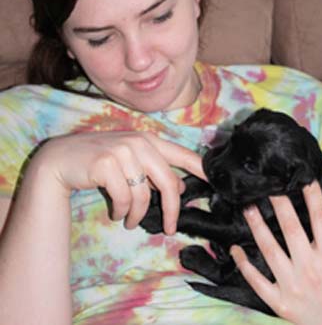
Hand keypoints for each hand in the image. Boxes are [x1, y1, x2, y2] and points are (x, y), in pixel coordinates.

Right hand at [30, 131, 205, 233]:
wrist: (60, 159)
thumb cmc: (99, 161)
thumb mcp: (130, 160)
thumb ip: (154, 170)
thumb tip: (180, 189)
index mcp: (149, 140)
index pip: (183, 154)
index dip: (201, 168)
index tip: (215, 182)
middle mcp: (139, 142)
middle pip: (169, 182)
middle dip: (172, 209)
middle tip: (170, 228)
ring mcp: (122, 151)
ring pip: (144, 194)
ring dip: (138, 214)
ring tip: (131, 220)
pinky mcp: (106, 164)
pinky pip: (124, 198)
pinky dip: (122, 211)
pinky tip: (116, 214)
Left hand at [229, 181, 321, 324]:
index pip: (320, 218)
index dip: (312, 195)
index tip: (303, 177)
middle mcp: (311, 268)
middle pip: (291, 228)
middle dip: (279, 203)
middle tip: (267, 184)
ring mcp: (293, 286)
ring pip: (270, 250)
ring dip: (257, 227)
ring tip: (247, 208)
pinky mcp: (279, 302)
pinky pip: (257, 280)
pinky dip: (244, 264)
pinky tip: (235, 249)